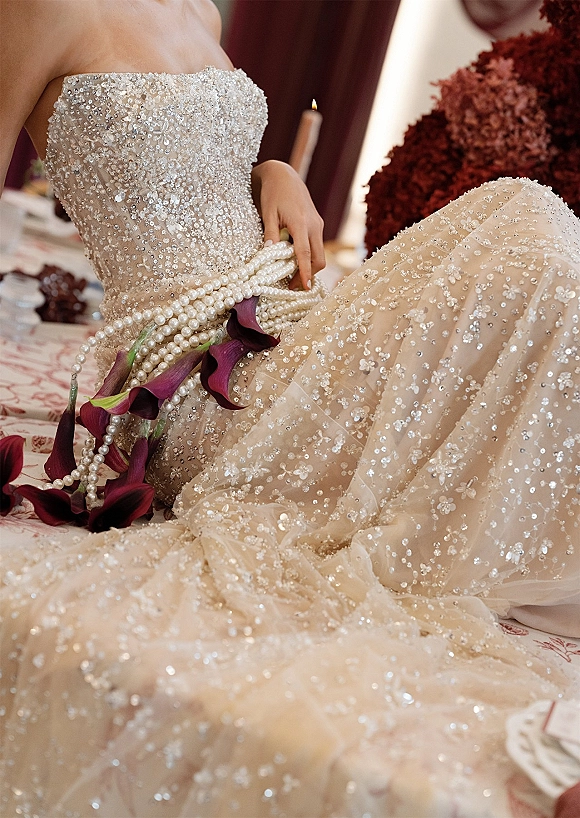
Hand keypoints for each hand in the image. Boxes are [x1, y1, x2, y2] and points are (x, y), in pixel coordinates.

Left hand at [251, 160, 324, 289]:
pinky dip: (309, 257)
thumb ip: (270, 233)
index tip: (305, 287)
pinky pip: (316, 246)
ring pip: (319, 253)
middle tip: (292, 287)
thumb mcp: (268, 212)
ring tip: (292, 277)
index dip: (305, 272)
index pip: (305, 253)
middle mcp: (314, 225)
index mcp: (301, 222)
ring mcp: (317, 225)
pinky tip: (295, 262)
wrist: (284, 175)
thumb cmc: (273, 192)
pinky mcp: (316, 224)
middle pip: (318, 258)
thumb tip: (268, 254)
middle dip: (309, 274)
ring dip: (309, 267)